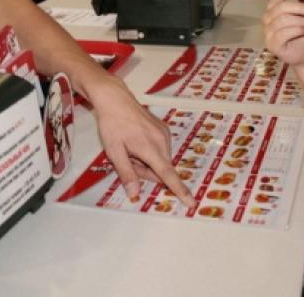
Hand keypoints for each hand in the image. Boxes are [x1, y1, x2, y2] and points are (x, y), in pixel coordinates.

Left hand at [85, 73, 193, 205]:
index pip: (168, 175)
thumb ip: (127, 174)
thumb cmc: (112, 124)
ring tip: (129, 148)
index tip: (191, 203)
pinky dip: (149, 151)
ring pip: (160, 160)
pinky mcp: (163, 128)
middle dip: (145, 171)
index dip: (179, 190)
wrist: (115, 99)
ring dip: (146, 161)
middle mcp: (162, 141)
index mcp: (151, 148)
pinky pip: (160, 149)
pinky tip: (136, 141)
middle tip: (126, 159)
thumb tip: (135, 194)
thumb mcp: (114, 151)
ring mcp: (164, 133)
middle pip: (160, 169)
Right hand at [263, 0, 303, 66]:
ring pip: (282, 20)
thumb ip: (303, 3)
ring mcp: (267, 32)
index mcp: (273, 8)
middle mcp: (267, 18)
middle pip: (280, 7)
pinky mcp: (271, 44)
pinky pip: (282, 34)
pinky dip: (297, 30)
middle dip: (299, 8)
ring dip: (300, 21)